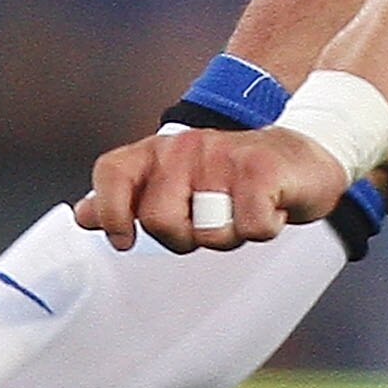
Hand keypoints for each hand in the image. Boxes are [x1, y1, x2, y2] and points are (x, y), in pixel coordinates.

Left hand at [76, 124, 352, 252]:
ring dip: (230, 235)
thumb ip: (128, 197)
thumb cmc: (235, 176)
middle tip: (211, 220)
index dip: (112, 213)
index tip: (124, 240)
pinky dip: (266, 228)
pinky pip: (251, 228)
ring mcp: (222, 155)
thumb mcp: (177, 183)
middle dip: (186, 239)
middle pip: (160, 221)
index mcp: (158, 151)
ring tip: (242, 210)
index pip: (112, 173)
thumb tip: (83, 215)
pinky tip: (272, 207)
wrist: (304, 152)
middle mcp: (184, 147)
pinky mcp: (261, 168)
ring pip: (207, 233)